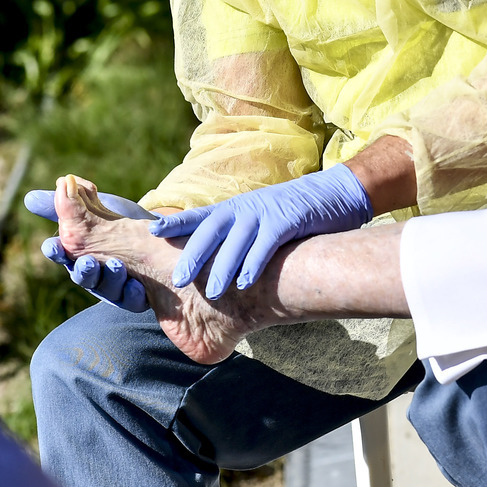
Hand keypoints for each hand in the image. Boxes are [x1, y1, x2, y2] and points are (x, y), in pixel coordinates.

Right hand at [25, 188, 154, 312]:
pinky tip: (137, 286)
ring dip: (110, 279)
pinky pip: (132, 300)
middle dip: (83, 270)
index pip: (61, 254)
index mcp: (78, 253)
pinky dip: (133, 293)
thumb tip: (29, 198)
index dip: (56, 251)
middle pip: (82, 276)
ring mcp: (113, 287)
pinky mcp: (134, 297)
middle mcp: (93, 273)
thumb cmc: (120, 225)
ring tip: (116, 266)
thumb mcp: (96, 210)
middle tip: (88, 261)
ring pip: (107, 289)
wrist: (162, 236)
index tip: (53, 245)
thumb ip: (68, 204)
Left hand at [149, 164, 372, 297]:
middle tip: (177, 279)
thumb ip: (240, 235)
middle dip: (193, 255)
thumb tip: (215, 265)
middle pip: (211, 231)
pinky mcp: (288, 220)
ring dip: (223, 268)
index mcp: (236, 208)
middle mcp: (246, 208)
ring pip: (236, 241)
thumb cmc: (295, 214)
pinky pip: (266, 244)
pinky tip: (245, 282)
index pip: (199, 216)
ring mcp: (266, 213)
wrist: (335, 194)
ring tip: (212, 292)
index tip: (151, 233)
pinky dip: (254, 263)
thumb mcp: (261, 218)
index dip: (175, 223)